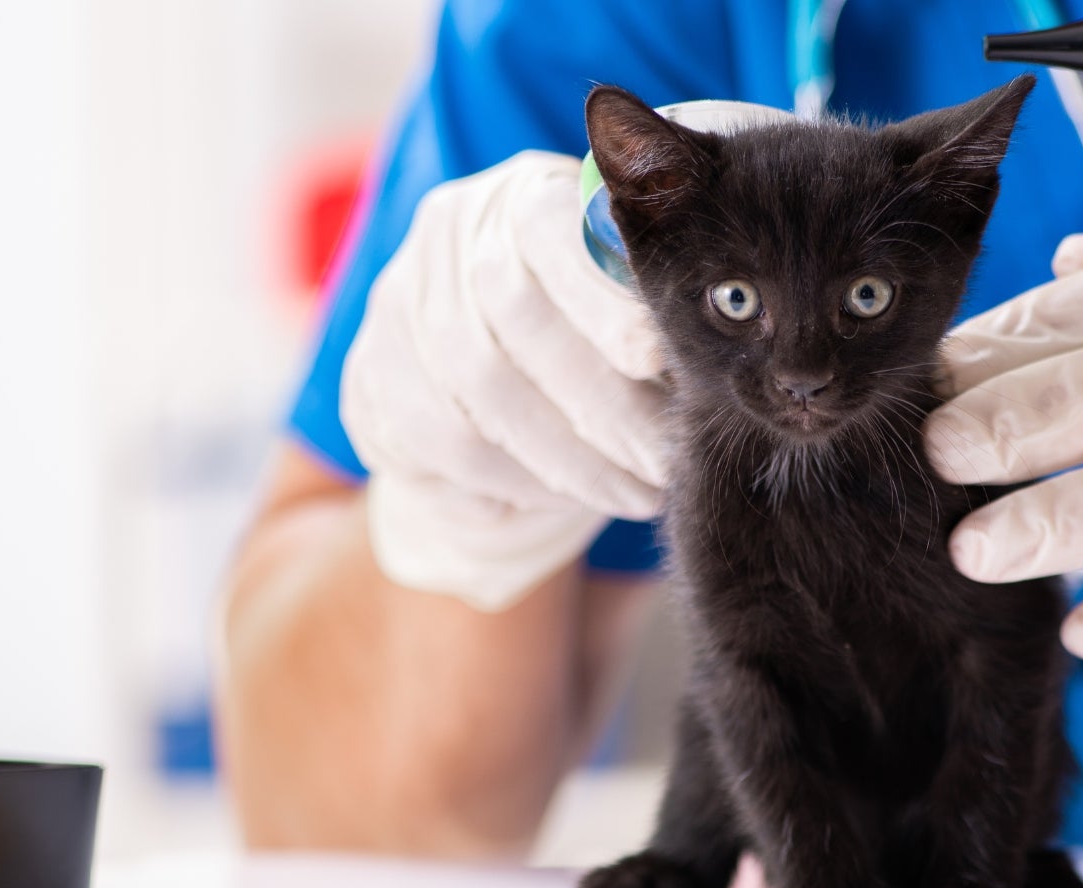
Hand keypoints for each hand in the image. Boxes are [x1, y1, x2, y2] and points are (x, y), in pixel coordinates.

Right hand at [341, 151, 668, 610]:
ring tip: (637, 492)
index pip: (550, 233)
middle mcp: (450, 235)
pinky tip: (575, 497)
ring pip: (481, 389)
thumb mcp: (624, 291)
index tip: (657, 359)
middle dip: (603, 404)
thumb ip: (653, 306)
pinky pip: (448, 441)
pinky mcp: (373, 373)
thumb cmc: (586, 318)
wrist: (480, 356)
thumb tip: (709, 367)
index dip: (602, 298)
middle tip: (664, 461)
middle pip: (517, 320)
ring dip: (569, 456)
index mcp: (521, 194)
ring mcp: (402, 303)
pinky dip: (519, 477)